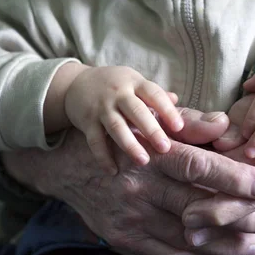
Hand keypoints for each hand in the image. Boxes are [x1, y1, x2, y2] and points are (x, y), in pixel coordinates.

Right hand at [2, 108, 254, 254]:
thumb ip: (190, 123)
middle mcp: (139, 186)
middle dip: (240, 217)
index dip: (234, 179)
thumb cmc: (121, 141)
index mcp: (150, 152)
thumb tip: (226, 124)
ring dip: (225, 245)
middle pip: (197, 206)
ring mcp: (129, 216)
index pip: (198, 166)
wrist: (65, 166)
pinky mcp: (122, 237)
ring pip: (185, 237)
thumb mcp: (151, 125)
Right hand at [64, 66, 183, 173]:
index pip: (153, 94)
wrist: (75, 84)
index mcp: (134, 83)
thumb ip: (155, 94)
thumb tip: (176, 100)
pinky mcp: (86, 121)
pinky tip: (113, 171)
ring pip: (116, 126)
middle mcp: (118, 93)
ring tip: (143, 161)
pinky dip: (103, 156)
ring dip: (129, 145)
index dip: (167, 110)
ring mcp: (101, 107)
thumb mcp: (134, 83)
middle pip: (136, 111)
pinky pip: (95, 140)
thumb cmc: (115, 86)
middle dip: (151, 130)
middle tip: (165, 148)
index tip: (179, 127)